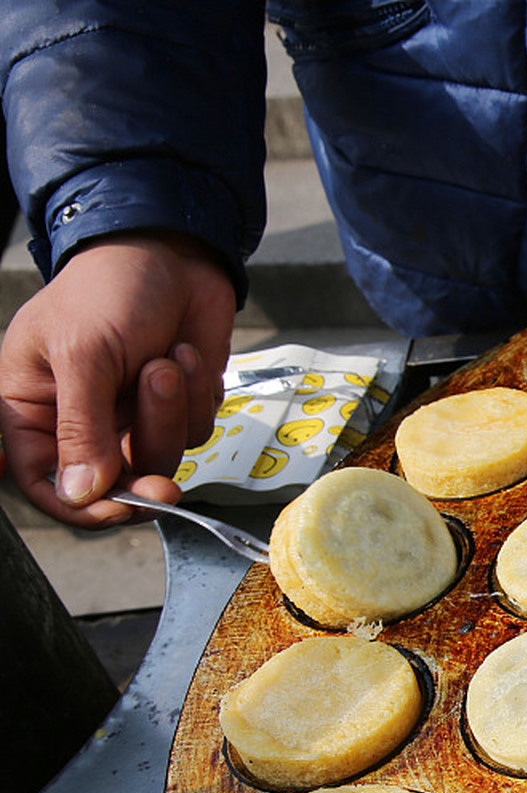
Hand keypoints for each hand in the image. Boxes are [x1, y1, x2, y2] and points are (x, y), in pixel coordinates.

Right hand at [0, 233, 235, 527]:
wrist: (171, 251)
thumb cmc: (109, 290)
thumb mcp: (83, 353)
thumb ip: (83, 427)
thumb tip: (81, 492)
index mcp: (34, 407)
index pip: (45, 483)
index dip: (80, 508)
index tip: (118, 512)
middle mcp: (82, 420)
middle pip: (113, 483)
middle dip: (143, 479)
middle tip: (166, 485)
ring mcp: (133, 415)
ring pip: (161, 457)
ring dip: (170, 414)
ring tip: (164, 361)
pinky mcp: (179, 405)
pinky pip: (196, 431)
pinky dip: (195, 397)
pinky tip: (183, 354)